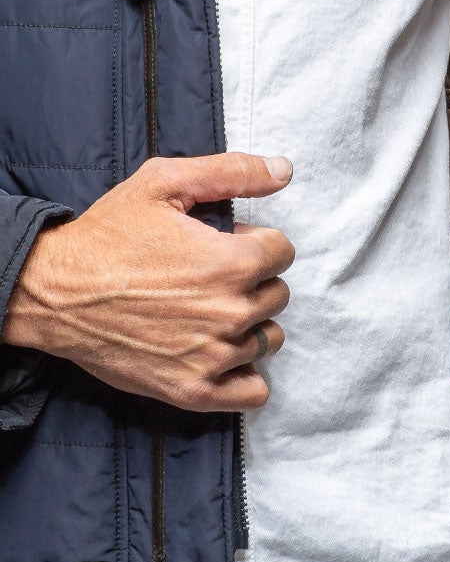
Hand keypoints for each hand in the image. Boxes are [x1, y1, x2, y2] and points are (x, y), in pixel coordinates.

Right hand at [1, 152, 294, 411]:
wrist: (53, 293)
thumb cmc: (105, 236)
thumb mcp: (163, 184)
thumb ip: (231, 172)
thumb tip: (284, 170)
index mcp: (232, 263)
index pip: (283, 252)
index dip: (254, 242)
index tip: (224, 244)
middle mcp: (231, 313)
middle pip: (278, 295)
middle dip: (253, 281)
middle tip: (210, 277)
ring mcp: (214, 357)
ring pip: (269, 340)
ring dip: (250, 325)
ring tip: (210, 312)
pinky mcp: (194, 391)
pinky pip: (253, 392)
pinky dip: (244, 375)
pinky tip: (219, 353)